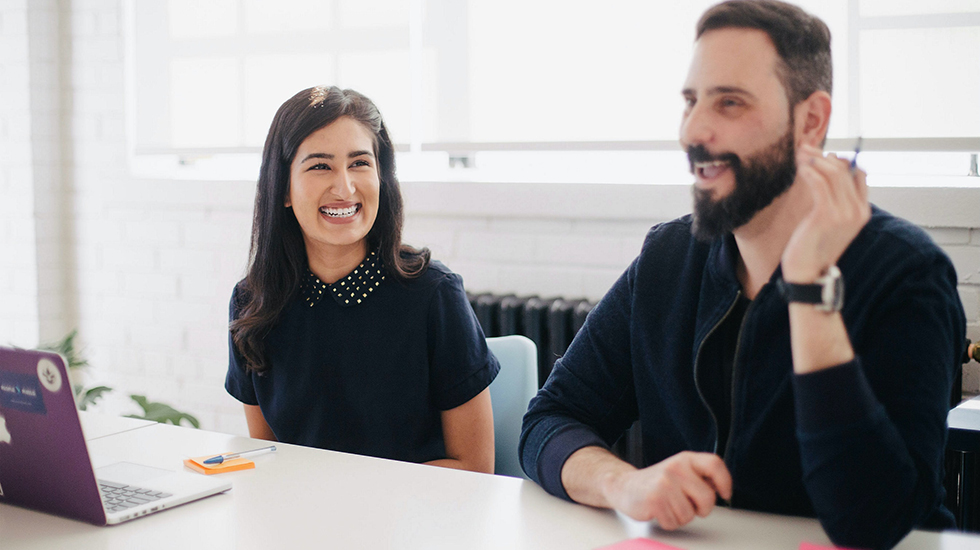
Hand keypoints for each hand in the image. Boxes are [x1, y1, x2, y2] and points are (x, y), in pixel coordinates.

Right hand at [601, 451, 731, 529]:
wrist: (624, 486)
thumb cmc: (656, 483)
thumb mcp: (679, 472)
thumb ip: (699, 477)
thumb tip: (720, 487)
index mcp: (685, 459)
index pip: (714, 464)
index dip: (725, 481)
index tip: (724, 493)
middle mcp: (676, 468)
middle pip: (708, 498)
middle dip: (701, 509)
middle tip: (689, 505)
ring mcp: (665, 483)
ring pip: (690, 515)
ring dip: (681, 517)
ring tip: (668, 506)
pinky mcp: (655, 500)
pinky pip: (674, 523)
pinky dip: (668, 522)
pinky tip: (659, 511)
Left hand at [782, 143, 870, 282]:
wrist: (807, 273)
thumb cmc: (812, 246)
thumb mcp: (828, 222)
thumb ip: (833, 201)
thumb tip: (827, 173)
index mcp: (862, 212)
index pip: (858, 174)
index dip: (840, 160)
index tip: (821, 155)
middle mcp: (857, 211)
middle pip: (845, 170)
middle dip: (822, 155)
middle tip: (804, 148)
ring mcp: (844, 213)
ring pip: (833, 173)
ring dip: (813, 159)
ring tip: (798, 153)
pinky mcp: (826, 215)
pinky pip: (820, 183)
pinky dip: (809, 171)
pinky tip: (799, 167)